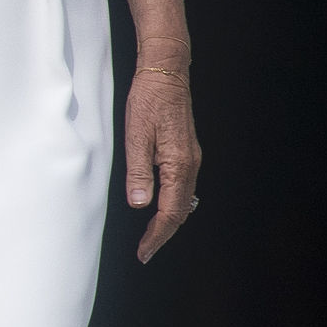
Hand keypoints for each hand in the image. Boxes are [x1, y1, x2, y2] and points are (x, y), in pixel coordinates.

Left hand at [124, 62, 200, 260]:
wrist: (166, 73)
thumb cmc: (149, 100)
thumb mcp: (136, 135)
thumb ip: (138, 171)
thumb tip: (139, 203)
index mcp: (178, 164)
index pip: (170, 212)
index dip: (157, 235)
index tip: (144, 252)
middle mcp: (189, 164)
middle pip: (180, 211)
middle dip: (163, 233)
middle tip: (145, 251)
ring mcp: (190, 158)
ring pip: (183, 200)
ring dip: (167, 220)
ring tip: (150, 236)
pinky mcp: (185, 152)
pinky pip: (181, 187)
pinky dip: (171, 204)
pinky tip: (158, 207)